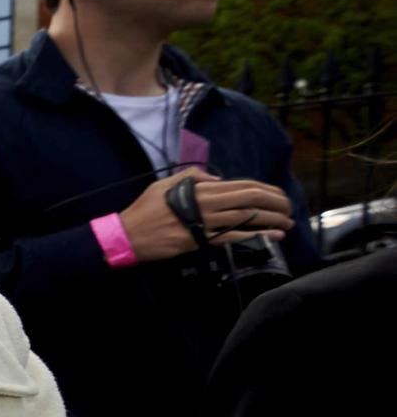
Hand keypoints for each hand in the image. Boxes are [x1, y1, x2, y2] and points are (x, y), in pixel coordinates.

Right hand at [116, 168, 292, 262]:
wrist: (128, 234)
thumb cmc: (144, 209)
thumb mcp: (165, 184)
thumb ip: (192, 176)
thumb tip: (218, 179)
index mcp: (201, 188)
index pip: (243, 185)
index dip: (266, 189)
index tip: (279, 194)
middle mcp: (207, 203)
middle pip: (252, 199)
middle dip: (276, 203)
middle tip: (289, 208)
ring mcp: (206, 222)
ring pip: (248, 217)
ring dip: (273, 219)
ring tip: (288, 223)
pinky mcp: (202, 240)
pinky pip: (236, 236)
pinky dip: (258, 235)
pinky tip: (274, 236)